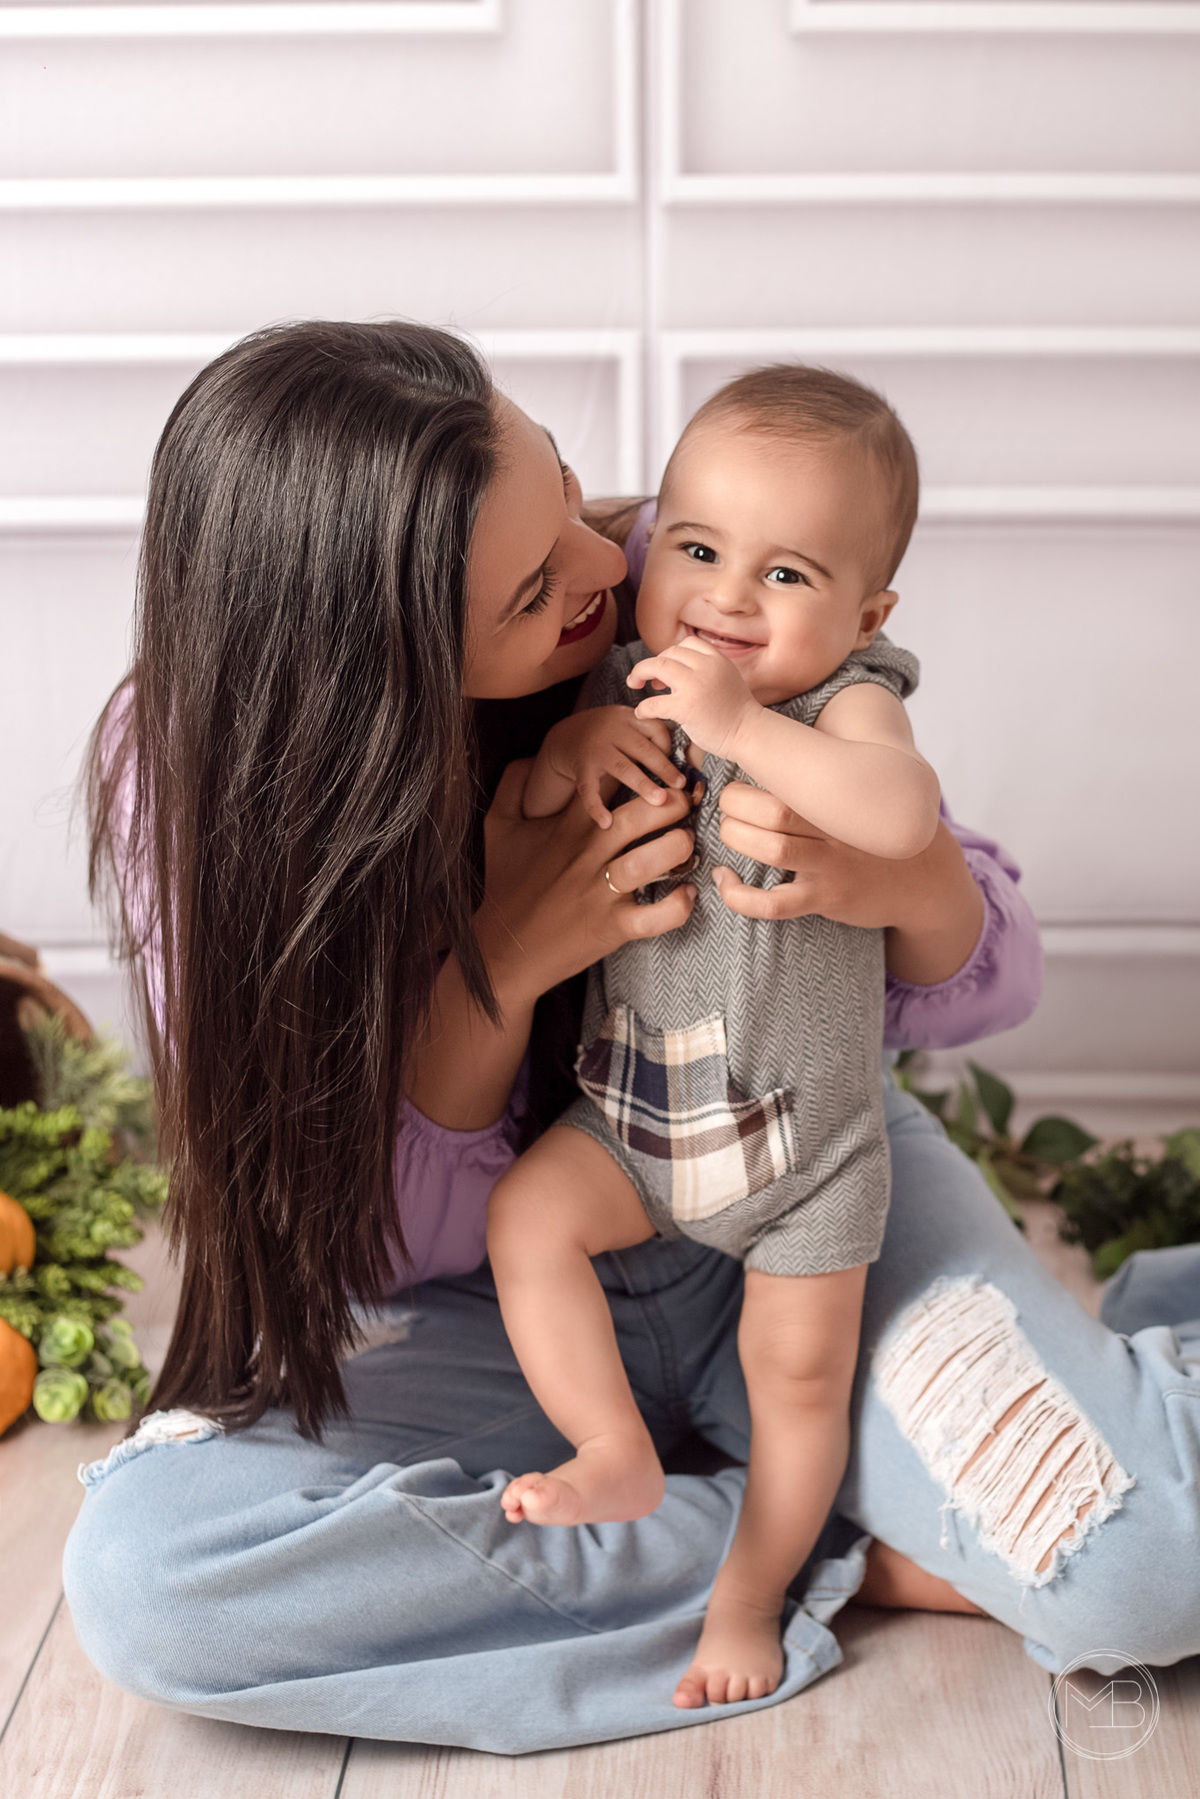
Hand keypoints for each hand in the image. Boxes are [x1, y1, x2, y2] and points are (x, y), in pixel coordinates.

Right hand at [480, 760, 698, 1005]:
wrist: (502, 950)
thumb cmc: (505, 885)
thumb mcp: (498, 827)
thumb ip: (513, 785)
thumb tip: (530, 757)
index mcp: (567, 827)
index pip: (609, 784)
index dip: (639, 771)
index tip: (658, 773)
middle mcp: (586, 855)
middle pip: (639, 816)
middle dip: (672, 804)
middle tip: (686, 803)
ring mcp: (601, 893)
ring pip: (651, 860)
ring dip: (679, 847)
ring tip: (687, 843)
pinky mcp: (613, 928)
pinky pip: (656, 916)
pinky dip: (679, 905)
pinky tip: (687, 893)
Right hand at [538, 707, 683, 827]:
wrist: (566, 736)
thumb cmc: (608, 735)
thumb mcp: (628, 725)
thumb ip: (649, 736)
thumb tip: (687, 759)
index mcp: (628, 719)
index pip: (655, 728)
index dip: (669, 747)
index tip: (680, 766)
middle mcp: (612, 731)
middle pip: (643, 749)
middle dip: (663, 767)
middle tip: (681, 786)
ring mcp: (595, 750)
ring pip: (623, 768)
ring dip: (643, 784)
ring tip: (660, 801)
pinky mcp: (580, 768)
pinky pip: (588, 789)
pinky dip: (596, 807)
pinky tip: (606, 823)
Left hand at [627, 636, 758, 760]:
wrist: (749, 734)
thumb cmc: (736, 712)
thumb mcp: (726, 678)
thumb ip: (706, 670)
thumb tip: (677, 669)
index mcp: (717, 659)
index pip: (687, 644)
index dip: (671, 653)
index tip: (666, 671)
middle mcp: (706, 667)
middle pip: (669, 653)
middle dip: (652, 664)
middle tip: (645, 680)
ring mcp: (695, 686)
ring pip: (658, 666)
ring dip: (640, 673)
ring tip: (634, 685)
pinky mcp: (686, 708)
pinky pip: (654, 702)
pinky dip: (643, 707)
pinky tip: (641, 713)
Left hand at [713, 782, 983, 983]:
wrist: (924, 880)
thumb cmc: (873, 831)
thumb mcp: (860, 793)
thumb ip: (824, 769)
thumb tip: (773, 737)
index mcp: (838, 794)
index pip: (789, 770)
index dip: (752, 767)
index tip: (737, 770)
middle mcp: (834, 827)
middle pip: (775, 810)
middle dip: (735, 804)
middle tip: (728, 804)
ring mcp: (831, 865)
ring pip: (773, 850)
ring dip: (736, 839)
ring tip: (728, 834)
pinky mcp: (825, 898)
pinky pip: (775, 904)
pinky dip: (739, 896)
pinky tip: (725, 881)